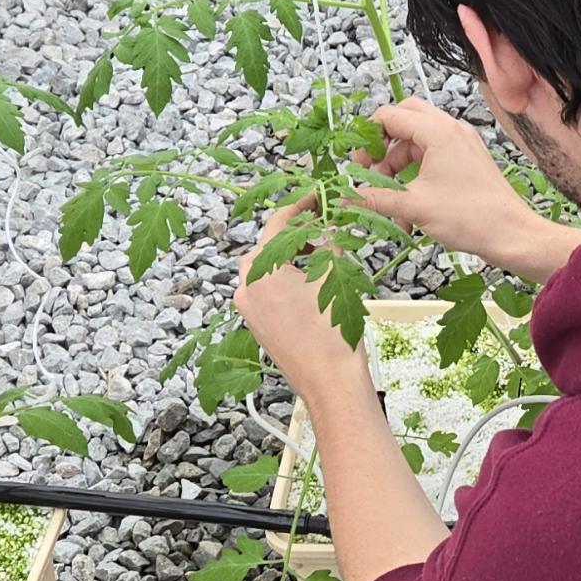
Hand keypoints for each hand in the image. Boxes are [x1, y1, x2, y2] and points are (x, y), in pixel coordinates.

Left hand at [233, 207, 369, 406]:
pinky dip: (286, 279)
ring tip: (322, 254)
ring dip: (292, 257)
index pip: (278, 225)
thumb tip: (329, 224)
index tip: (315, 197)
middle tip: (323, 224)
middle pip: (269, 246)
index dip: (301, 207)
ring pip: (268, 269)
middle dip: (296, 233)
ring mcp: (248, 310)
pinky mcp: (257, 326)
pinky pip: (267, 291)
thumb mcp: (334, 277)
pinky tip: (311, 281)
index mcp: (260, 272)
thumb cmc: (332, 336)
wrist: (330, 384)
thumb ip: (328, 244)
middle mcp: (246, 289)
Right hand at [355, 96, 580, 282]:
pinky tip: (408, 212)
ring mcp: (461, 144)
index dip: (367, 138)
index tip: (358, 164)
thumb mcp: (413, 207)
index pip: (389, 115)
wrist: (511, 234)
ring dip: (398, 169)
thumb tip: (345, 197)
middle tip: (370, 169)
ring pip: (417, 144)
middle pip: (404, 120)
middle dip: (383, 146)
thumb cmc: (469, 216)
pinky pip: (432, 159)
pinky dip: (416, 178)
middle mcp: (451, 129)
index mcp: (437, 131)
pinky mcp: (467, 161)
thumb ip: (375, 198)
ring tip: (388, 201)